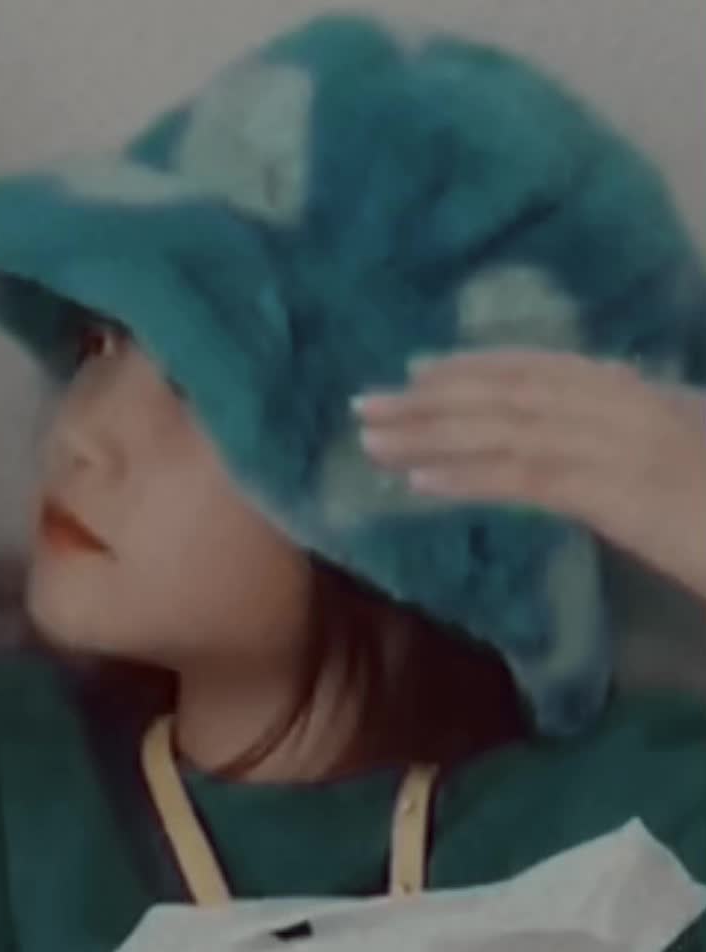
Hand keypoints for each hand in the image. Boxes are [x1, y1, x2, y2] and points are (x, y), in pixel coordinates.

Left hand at [356, 350, 705, 600]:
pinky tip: (417, 481)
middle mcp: (632, 408)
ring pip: (509, 430)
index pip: (549, 370)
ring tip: (371, 439)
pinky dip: (469, 476)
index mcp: (649, 396)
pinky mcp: (620, 496)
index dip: (481, 367)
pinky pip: (530, 480)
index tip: (422, 371)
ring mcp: (626, 447)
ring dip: (432, 433)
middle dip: (436, 397)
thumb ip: (643, 434)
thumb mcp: (690, 462)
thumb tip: (588, 428)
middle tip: (367, 403)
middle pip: (515, 393)